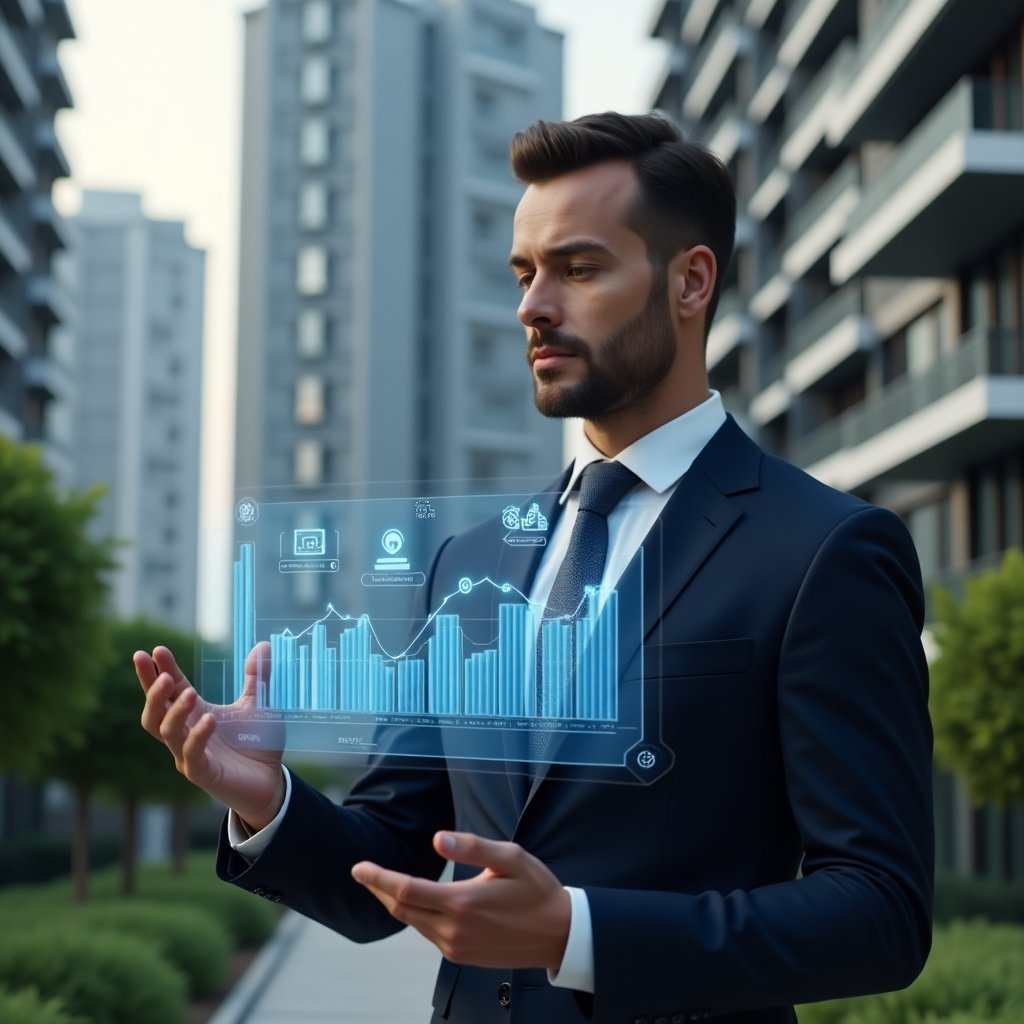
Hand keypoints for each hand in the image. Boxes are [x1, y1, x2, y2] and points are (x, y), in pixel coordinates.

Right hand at [135, 642, 284, 829]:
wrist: (271, 780)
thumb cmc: (257, 743)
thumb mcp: (260, 704)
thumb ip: (258, 677)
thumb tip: (263, 644)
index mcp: (196, 714)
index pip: (171, 689)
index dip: (160, 671)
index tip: (155, 650)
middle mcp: (186, 733)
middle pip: (155, 712)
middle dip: (151, 691)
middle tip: (157, 670)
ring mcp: (190, 755)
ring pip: (166, 732)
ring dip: (174, 711)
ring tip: (188, 692)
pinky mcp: (202, 773)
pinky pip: (191, 754)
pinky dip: (197, 736)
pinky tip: (209, 720)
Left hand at [351, 831, 570, 970]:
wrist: (559, 935)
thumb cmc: (537, 891)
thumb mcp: (511, 857)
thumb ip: (472, 847)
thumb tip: (436, 840)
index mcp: (462, 903)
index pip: (405, 889)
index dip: (378, 877)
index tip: (358, 867)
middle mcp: (453, 930)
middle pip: (401, 908)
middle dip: (378, 890)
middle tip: (363, 872)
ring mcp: (456, 947)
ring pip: (413, 923)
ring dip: (396, 902)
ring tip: (385, 884)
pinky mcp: (461, 957)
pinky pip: (428, 933)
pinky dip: (415, 915)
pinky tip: (416, 902)